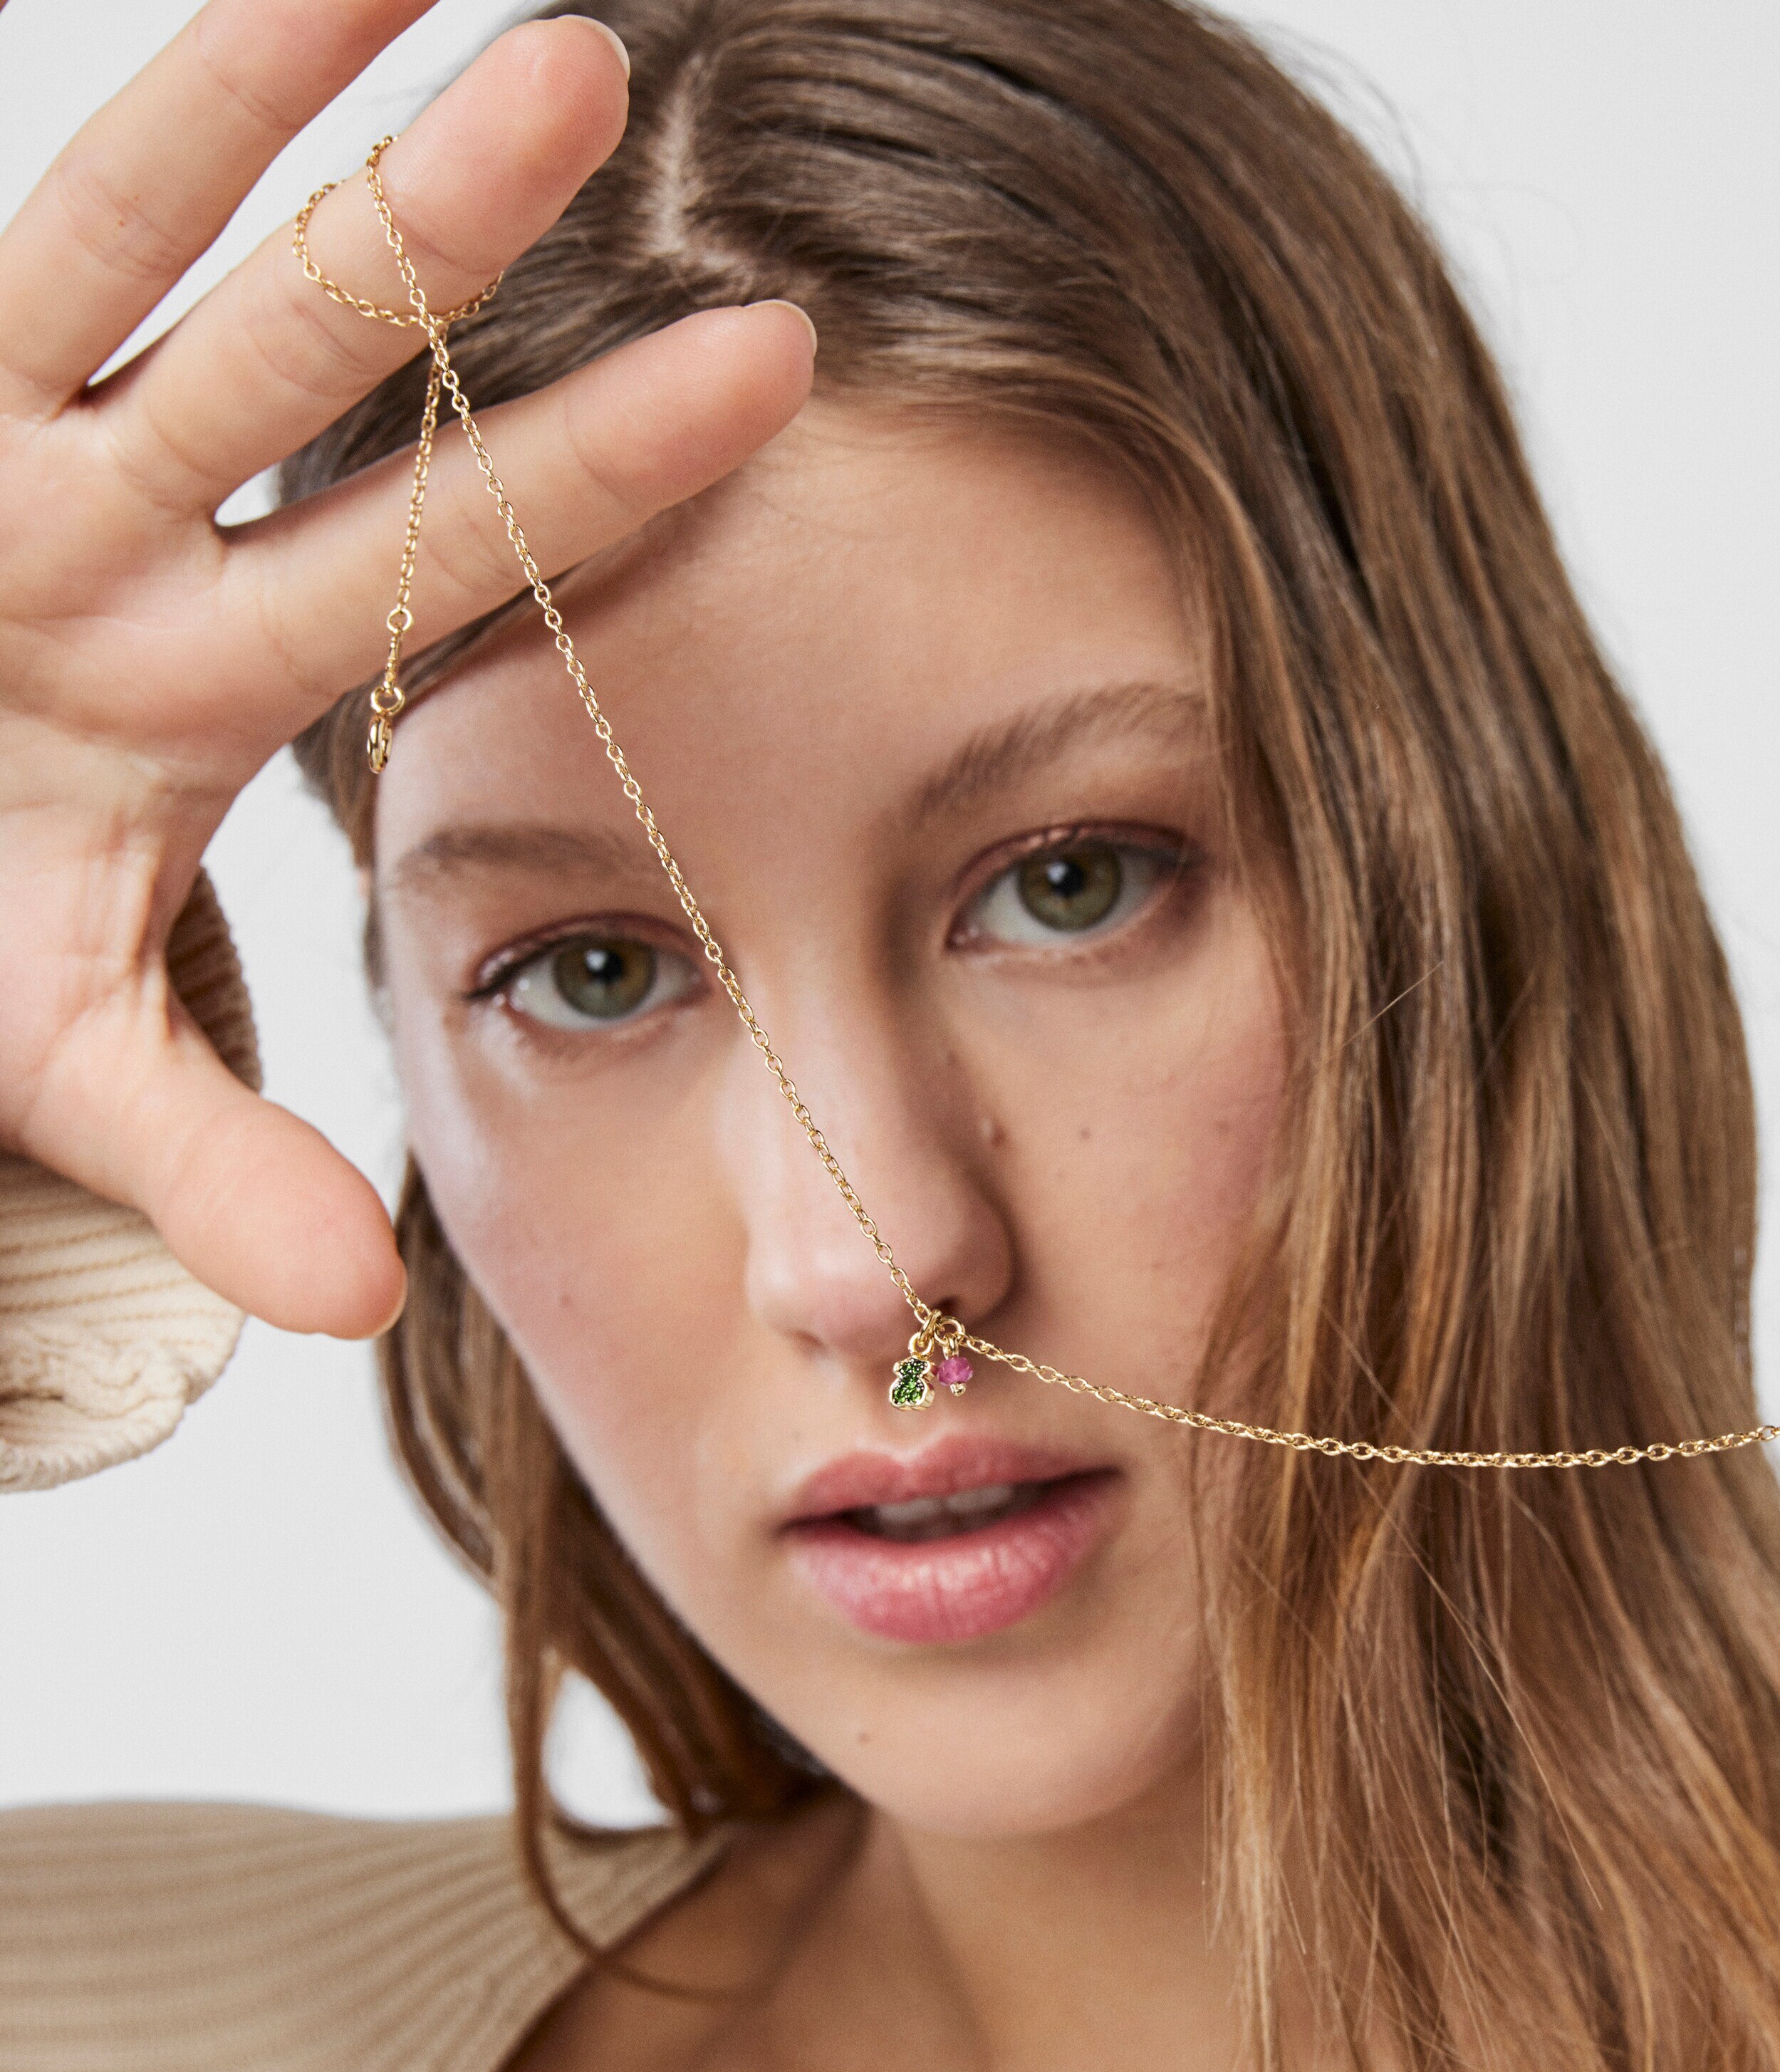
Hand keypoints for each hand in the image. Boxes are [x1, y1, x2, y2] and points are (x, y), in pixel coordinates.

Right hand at [0, 2, 814, 1338]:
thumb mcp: (51, 1053)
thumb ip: (209, 1155)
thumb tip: (373, 1306)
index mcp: (195, 674)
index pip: (427, 549)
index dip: (588, 466)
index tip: (773, 370)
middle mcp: (99, 523)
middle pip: (293, 353)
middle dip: (426, 228)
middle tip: (605, 78)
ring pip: (117, 232)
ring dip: (247, 96)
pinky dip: (114, 121)